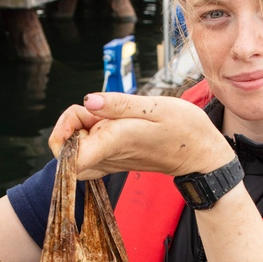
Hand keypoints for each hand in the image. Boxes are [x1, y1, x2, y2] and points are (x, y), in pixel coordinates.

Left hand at [48, 92, 235, 179]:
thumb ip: (118, 104)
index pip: (68, 157)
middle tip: (99, 108)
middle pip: (65, 148)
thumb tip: (88, 101)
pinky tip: (110, 123)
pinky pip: (87, 151)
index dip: (62, 132)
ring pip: (75, 149)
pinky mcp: (113, 160)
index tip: (81, 112)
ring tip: (109, 114)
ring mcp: (109, 161)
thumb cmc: (183, 128)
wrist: (200, 153)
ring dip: (82, 127)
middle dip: (72, 122)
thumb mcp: (155, 107)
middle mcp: (107, 156)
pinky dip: (90, 135)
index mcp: (113, 143)